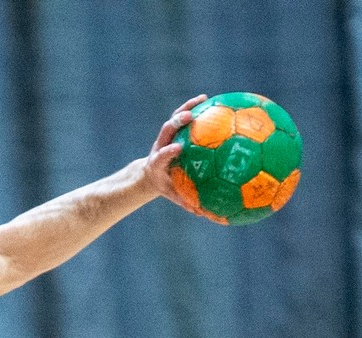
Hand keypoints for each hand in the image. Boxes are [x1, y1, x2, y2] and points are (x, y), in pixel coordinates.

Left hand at [140, 95, 206, 209]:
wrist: (151, 174)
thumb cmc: (165, 185)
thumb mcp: (172, 195)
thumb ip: (186, 202)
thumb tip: (202, 214)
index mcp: (158, 163)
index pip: (161, 156)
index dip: (168, 152)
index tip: (177, 149)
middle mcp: (161, 146)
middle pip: (166, 131)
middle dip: (176, 123)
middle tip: (189, 117)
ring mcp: (166, 137)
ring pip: (175, 119)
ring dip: (187, 108)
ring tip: (203, 99)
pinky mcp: (173, 130)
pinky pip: (184, 117)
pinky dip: (195, 108)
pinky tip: (210, 100)